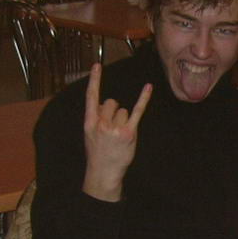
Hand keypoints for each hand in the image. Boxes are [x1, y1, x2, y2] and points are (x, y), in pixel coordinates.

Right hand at [81, 62, 151, 201]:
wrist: (103, 173)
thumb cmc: (98, 153)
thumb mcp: (89, 134)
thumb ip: (96, 117)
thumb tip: (106, 104)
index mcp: (89, 122)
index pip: (91, 96)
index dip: (94, 80)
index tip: (97, 65)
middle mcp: (101, 123)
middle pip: (112, 102)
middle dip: (114, 112)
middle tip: (112, 129)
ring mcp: (115, 128)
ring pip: (123, 110)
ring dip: (124, 120)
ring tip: (119, 136)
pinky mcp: (129, 133)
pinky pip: (137, 111)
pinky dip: (143, 98)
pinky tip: (148, 88)